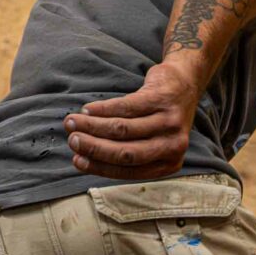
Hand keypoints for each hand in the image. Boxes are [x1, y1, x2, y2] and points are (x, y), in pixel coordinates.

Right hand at [65, 60, 200, 180]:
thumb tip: (83, 158)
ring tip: (72, 122)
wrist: (183, 84)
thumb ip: (126, 153)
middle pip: (126, 152)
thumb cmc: (159, 118)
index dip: (99, 166)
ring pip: (123, 128)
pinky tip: (87, 109)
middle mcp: (173, 145)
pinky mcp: (162, 98)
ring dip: (92, 126)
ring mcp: (170, 121)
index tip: (77, 161)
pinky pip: (126, 106)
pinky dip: (102, 109)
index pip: (129, 170)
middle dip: (94, 148)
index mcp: (169, 163)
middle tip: (72, 141)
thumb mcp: (151, 142)